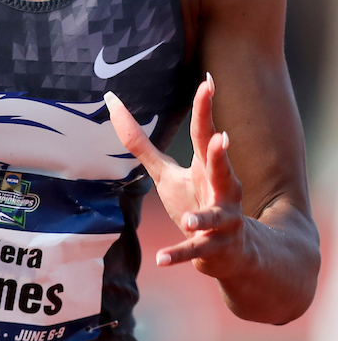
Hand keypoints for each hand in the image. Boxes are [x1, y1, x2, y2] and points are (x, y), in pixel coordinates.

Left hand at [104, 75, 245, 275]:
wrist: (228, 249)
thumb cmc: (195, 200)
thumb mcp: (167, 172)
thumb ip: (140, 144)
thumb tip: (112, 105)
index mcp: (206, 167)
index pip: (206, 133)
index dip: (206, 109)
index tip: (208, 81)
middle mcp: (220, 189)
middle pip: (220, 167)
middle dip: (220, 153)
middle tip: (221, 137)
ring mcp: (221, 219)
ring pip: (214, 216)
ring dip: (201, 216)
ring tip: (187, 219)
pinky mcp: (213, 246)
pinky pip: (194, 251)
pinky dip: (178, 255)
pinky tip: (161, 259)